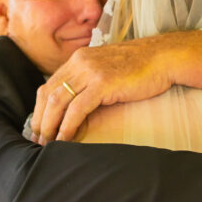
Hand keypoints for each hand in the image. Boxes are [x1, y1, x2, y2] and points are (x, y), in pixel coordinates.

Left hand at [31, 30, 201, 142]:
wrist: (164, 57)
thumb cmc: (141, 68)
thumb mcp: (108, 70)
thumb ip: (91, 81)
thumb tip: (79, 106)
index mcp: (79, 59)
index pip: (49, 85)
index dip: (40, 109)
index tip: (38, 127)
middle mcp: (80, 62)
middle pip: (48, 94)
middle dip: (39, 120)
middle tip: (37, 141)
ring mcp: (90, 71)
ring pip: (58, 101)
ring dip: (50, 125)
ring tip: (47, 144)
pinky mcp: (102, 83)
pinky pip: (77, 108)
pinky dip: (67, 126)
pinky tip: (64, 139)